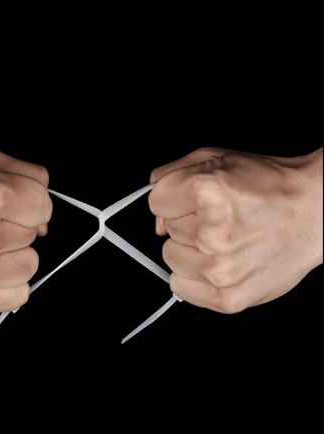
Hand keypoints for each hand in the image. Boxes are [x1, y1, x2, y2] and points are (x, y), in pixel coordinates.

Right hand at [0, 128, 51, 314]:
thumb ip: (30, 177)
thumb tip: (46, 212)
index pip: (45, 207)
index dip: (29, 203)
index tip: (12, 205)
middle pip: (34, 236)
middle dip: (15, 226)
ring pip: (29, 265)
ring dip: (12, 255)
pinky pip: (18, 295)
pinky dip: (7, 282)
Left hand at [149, 147, 322, 312]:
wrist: (314, 215)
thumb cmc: (268, 187)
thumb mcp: (216, 159)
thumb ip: (170, 174)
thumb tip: (154, 203)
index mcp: (210, 191)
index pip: (156, 201)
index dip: (173, 199)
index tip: (193, 200)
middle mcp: (215, 233)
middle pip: (166, 229)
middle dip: (187, 221)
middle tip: (220, 218)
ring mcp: (221, 270)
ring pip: (170, 257)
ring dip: (190, 248)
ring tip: (223, 239)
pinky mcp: (227, 298)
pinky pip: (179, 286)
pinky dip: (191, 275)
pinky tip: (216, 261)